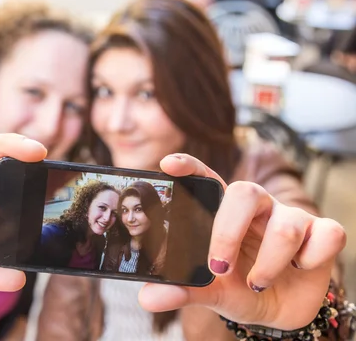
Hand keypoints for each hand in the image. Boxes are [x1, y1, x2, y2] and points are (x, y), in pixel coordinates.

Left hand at [138, 154, 345, 330]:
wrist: (278, 310)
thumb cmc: (240, 288)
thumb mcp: (211, 291)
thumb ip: (182, 290)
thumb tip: (148, 297)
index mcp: (224, 212)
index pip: (207, 179)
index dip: (190, 166)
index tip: (168, 165)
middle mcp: (257, 208)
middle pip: (246, 192)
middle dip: (229, 231)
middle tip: (218, 267)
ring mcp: (290, 217)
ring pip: (287, 225)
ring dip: (269, 263)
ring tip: (257, 284)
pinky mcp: (322, 234)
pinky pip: (326, 234)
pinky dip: (312, 259)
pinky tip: (299, 269)